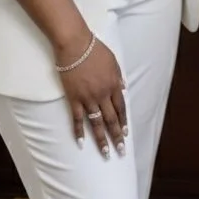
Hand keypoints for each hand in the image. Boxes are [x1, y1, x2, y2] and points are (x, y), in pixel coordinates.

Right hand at [57, 36, 126, 157]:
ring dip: (101, 139)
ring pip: (96, 123)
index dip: (123, 122)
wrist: (75, 44)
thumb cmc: (94, 49)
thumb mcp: (113, 60)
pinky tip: (81, 143)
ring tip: (105, 153)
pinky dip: (79, 131)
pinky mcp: (73, 98)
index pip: (121, 108)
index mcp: (114, 84)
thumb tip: (124, 88)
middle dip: (117, 136)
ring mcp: (88, 98)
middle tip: (121, 151)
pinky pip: (77, 118)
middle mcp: (103, 94)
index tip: (125, 134)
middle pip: (111, 119)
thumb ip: (119, 75)